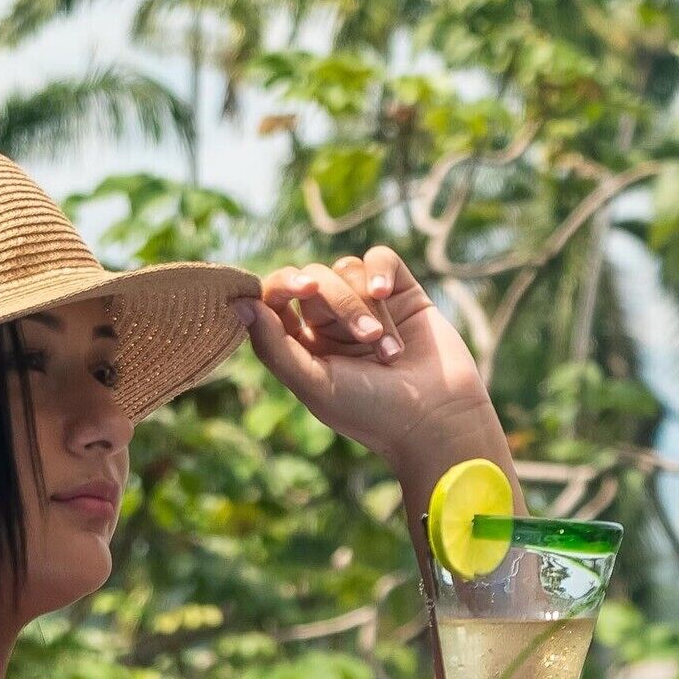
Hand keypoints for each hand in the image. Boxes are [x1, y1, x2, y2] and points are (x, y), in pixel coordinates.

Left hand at [242, 246, 498, 475]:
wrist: (439, 419)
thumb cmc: (372, 413)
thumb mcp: (314, 384)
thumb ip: (273, 346)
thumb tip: (239, 304)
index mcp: (302, 344)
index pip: (276, 296)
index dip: (282, 283)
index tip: (302, 288)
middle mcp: (330, 322)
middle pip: (316, 279)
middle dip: (340, 304)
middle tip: (367, 338)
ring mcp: (368, 305)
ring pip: (348, 270)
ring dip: (368, 306)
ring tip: (390, 349)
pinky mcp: (402, 293)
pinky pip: (380, 258)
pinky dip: (379, 271)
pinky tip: (387, 294)